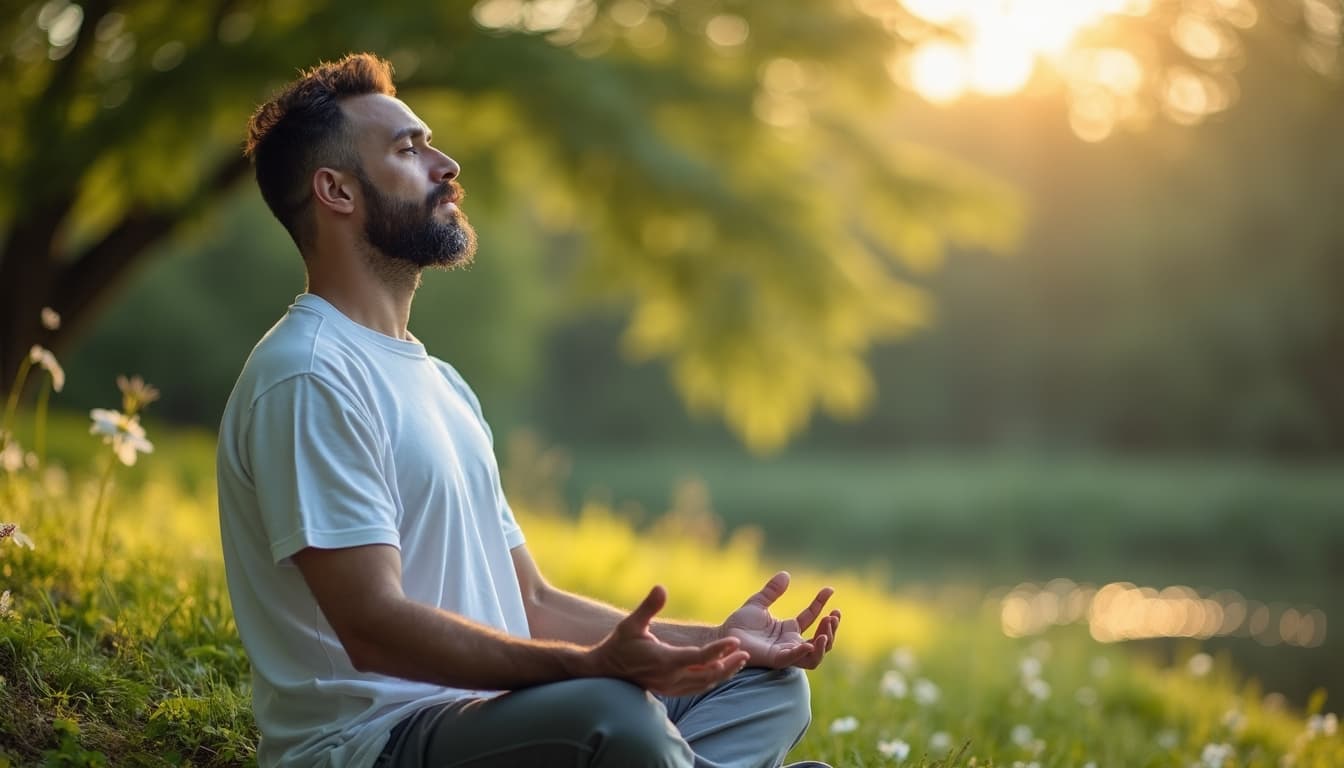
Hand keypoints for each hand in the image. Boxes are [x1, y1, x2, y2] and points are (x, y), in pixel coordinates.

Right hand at [590, 585, 749, 695]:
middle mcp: (669, 677)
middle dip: (728, 664)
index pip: (698, 657)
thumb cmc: (619, 644)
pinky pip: (696, 688)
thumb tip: (661, 587)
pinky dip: (711, 680)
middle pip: (707, 674)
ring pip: (704, 684)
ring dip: (723, 673)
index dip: (718, 650)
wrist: (605, 670)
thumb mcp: (631, 623)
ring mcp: (670, 687)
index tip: (735, 641)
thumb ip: (648, 606)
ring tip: (739, 661)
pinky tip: (721, 671)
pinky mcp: (670, 690)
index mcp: (664, 661)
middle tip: (746, 653)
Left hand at [720, 572, 839, 669]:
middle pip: (821, 641)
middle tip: (834, 615)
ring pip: (815, 657)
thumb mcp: (758, 603)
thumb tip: (786, 574)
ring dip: (825, 643)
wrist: (724, 636)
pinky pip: (795, 659)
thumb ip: (772, 591)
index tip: (829, 589)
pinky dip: (804, 652)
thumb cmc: (739, 624)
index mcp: (788, 629)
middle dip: (831, 629)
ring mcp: (786, 652)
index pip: (811, 617)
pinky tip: (810, 642)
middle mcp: (790, 642)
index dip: (821, 603)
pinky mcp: (776, 659)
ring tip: (827, 628)